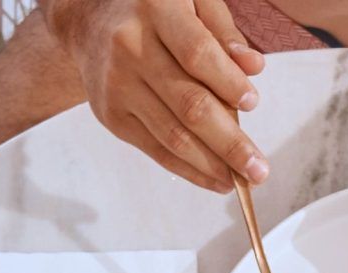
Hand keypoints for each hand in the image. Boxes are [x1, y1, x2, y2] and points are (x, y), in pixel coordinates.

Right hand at [47, 0, 266, 191]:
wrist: (89, 26)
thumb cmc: (152, 12)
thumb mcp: (190, 0)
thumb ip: (222, 30)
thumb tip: (252, 68)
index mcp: (156, 9)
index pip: (197, 54)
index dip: (227, 83)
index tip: (252, 103)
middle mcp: (131, 47)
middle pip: (188, 105)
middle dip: (229, 143)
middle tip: (258, 169)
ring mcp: (118, 86)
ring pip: (173, 135)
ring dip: (213, 165)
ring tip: (242, 180)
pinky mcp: (112, 117)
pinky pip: (157, 150)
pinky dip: (189, 170)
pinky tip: (215, 179)